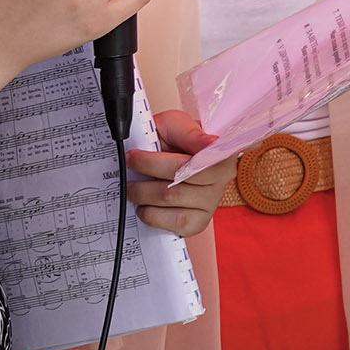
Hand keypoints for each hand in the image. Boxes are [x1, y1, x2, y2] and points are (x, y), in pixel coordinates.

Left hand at [123, 109, 228, 238]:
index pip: (189, 165)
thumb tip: (211, 143)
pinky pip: (173, 224)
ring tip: (134, 187)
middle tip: (128, 170)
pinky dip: (152, 215)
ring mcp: (211, 203)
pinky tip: (147, 205)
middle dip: (143, 179)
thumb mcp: (176, 125)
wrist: (171, 155)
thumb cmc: (175, 139)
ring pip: (169, 203)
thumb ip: (189, 132)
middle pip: (174, 186)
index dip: (155, 163)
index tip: (133, 156)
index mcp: (220, 154)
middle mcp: (221, 180)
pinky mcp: (198, 222)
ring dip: (142, 196)